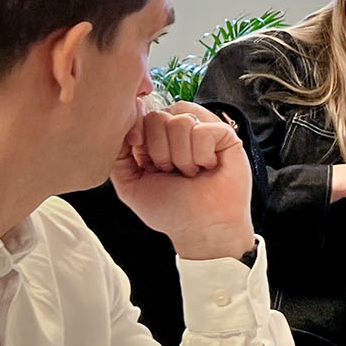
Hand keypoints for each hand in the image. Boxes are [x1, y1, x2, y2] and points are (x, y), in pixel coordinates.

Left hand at [112, 101, 254, 259]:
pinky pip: (204, 130)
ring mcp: (204, 131)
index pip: (142, 115)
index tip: (145, 161)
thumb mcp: (130, 184)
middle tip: (171, 172)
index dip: (139, 134)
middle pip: (159, 116)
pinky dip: (202, 156)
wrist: (201, 230)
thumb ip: (118, 154)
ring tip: (190, 173)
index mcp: (158, 139)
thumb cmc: (170, 211)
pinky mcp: (226, 137)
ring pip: (181, 121)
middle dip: (160, 152)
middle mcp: (180, 131)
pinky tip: (208, 168)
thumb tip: (122, 122)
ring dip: (181, 157)